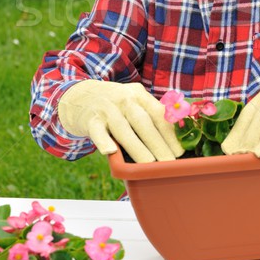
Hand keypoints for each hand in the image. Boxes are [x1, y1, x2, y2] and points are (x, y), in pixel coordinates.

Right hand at [58, 80, 183, 162]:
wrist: (79, 96)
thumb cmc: (115, 105)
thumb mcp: (133, 101)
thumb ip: (150, 115)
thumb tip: (176, 140)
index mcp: (139, 94)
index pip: (158, 113)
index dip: (170, 132)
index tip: (181, 151)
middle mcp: (124, 98)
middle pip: (143, 121)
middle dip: (158, 143)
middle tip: (170, 163)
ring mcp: (106, 108)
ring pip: (123, 129)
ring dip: (137, 148)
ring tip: (149, 165)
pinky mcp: (90, 120)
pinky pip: (97, 131)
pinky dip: (103, 141)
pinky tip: (110, 152)